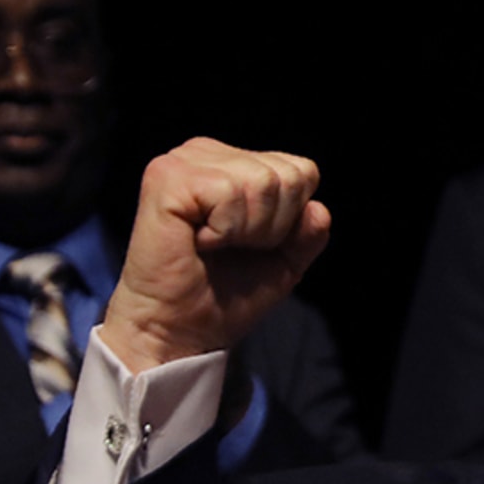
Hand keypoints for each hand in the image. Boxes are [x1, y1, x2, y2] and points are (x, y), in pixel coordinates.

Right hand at [102, 138, 329, 372]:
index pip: (301, 171)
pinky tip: (196, 241)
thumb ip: (309, 232)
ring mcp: (183, 161)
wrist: (178, 331)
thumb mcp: (285, 262)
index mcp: (232, 162)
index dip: (290, 220)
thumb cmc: (224, 296)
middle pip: (288, 176)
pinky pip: (229, 193)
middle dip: (271, 227)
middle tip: (228, 248)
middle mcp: (206, 152)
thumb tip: (317, 208)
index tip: (250, 244)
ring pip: (263, 183)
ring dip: (246, 231)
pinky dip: (224, 231)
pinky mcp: (166, 177)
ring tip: (210, 245)